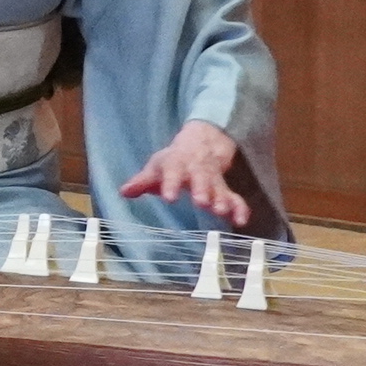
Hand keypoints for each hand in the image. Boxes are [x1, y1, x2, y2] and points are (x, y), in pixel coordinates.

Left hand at [118, 118, 250, 229]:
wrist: (201, 144)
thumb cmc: (174, 161)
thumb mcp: (156, 167)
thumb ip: (142, 181)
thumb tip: (124, 192)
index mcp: (178, 165)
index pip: (173, 173)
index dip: (171, 185)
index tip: (169, 198)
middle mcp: (198, 172)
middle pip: (201, 180)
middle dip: (202, 191)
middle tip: (202, 203)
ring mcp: (214, 181)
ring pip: (220, 189)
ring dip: (221, 201)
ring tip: (220, 212)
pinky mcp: (226, 190)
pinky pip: (236, 199)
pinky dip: (240, 209)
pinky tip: (240, 222)